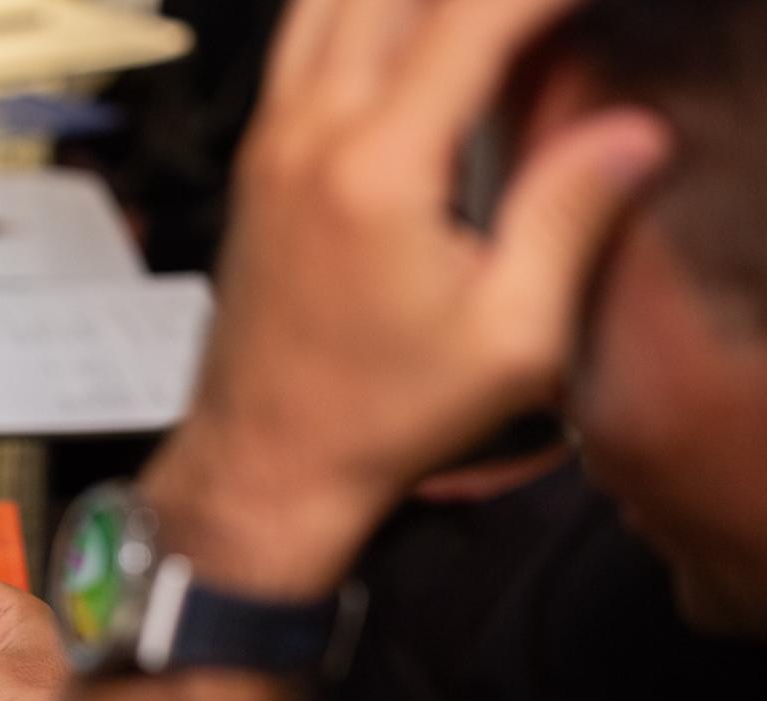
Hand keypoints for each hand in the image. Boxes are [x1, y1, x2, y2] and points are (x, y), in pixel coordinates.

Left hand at [143, 0, 670, 596]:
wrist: (263, 463)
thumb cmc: (379, 418)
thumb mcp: (509, 338)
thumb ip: (571, 216)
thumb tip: (634, 132)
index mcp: (375, 168)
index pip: (473, 13)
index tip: (589, 3)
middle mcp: (308, 133)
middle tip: (536, 20)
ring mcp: (271, 141)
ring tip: (484, 25)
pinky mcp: (257, 160)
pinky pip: (303, 39)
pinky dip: (364, 13)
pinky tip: (417, 39)